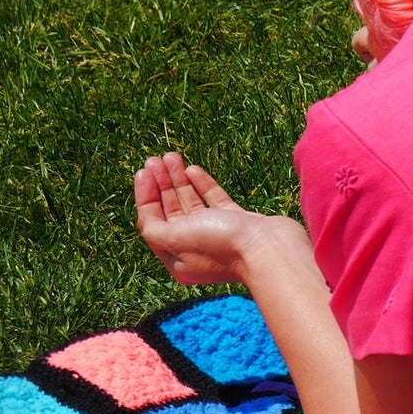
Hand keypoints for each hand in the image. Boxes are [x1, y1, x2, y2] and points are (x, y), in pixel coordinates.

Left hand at [133, 152, 290, 286]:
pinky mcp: (237, 223)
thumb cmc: (220, 245)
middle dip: (161, 184)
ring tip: (171, 156)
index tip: (143, 172)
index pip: (153, 223)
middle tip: (154, 160)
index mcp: (177, 257)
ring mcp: (216, 234)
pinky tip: (193, 169)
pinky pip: (214, 200)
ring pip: (192, 202)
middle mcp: (195, 247)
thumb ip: (154, 228)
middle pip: (171, 210)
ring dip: (179, 179)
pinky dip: (202, 184)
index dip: (146, 196)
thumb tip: (147, 217)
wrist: (269, 248)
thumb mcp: (175, 238)